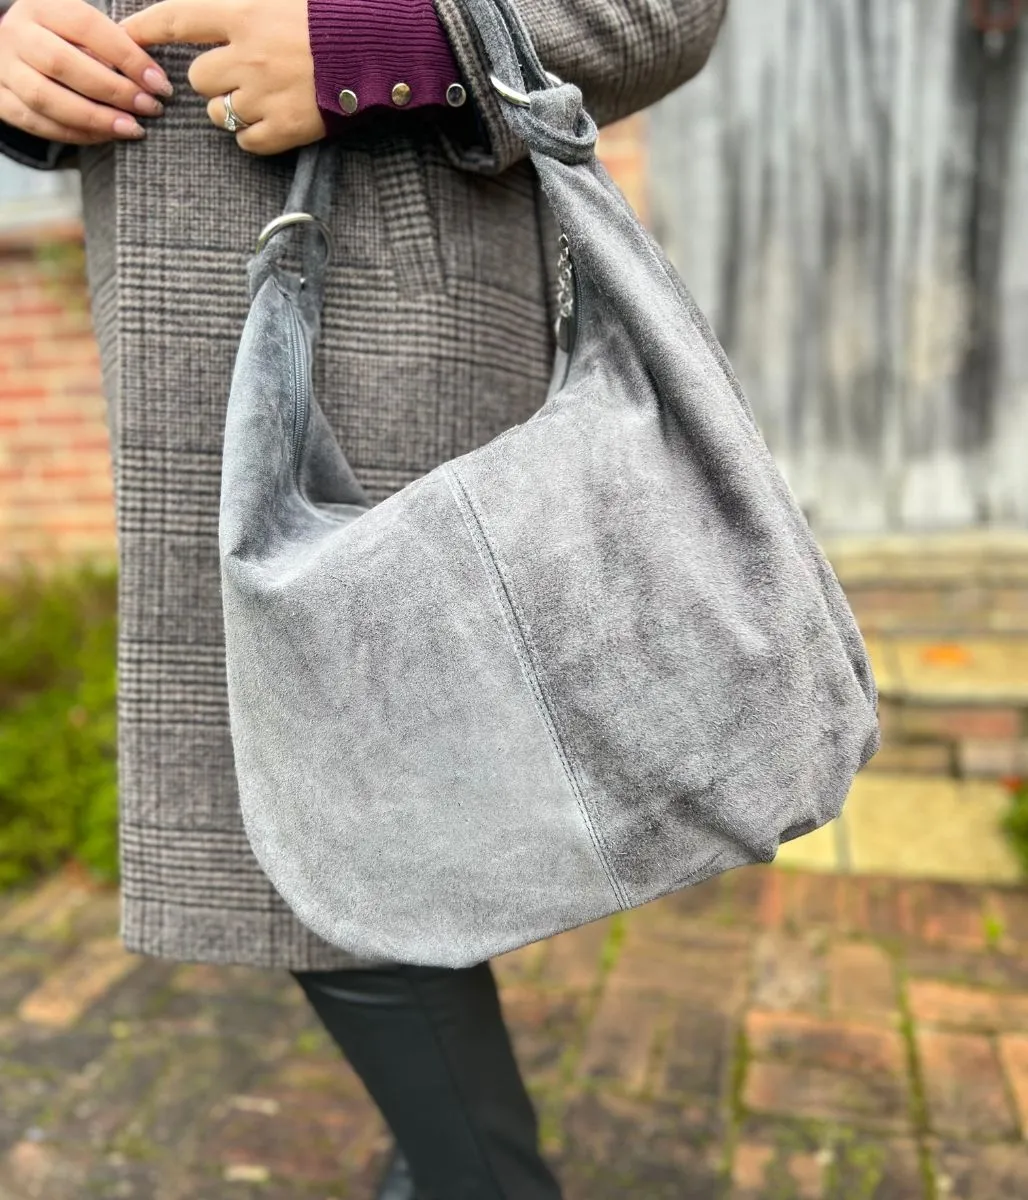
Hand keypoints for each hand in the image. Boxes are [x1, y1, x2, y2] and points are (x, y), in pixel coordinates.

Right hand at [0, 0, 171, 144]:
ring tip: (132, 128)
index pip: (86, 26)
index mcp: (41, 6)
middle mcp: (17, 34)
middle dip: (112, 90)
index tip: (159, 83)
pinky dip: (76, 134)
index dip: (126, 57)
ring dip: (95, 118)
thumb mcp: (80, 29)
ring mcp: (4, 68)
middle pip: (62, 64)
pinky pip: (37, 124)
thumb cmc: (62, 41)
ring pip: (46, 98)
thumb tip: (152, 77)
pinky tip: (105, 136)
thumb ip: (109, 44)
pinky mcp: (1, 100)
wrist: (14, 52)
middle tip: (149, 107)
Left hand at [122, 0, 324, 155]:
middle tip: (239, 78)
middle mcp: (248, 55)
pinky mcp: (285, 129)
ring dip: (231, 110)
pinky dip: (254, 136)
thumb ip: (246, 12)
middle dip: (211, 81)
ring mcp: (266, 95)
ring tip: (262, 101)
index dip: (146, 28)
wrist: (382, 53)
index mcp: (247, 12)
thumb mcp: (286, 0)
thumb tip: (219, 23)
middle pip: (197, 78)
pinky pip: (247, 142)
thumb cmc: (337, 20)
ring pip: (219, 114)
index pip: (179, 18)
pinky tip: (274, 123)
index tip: (126, 37)